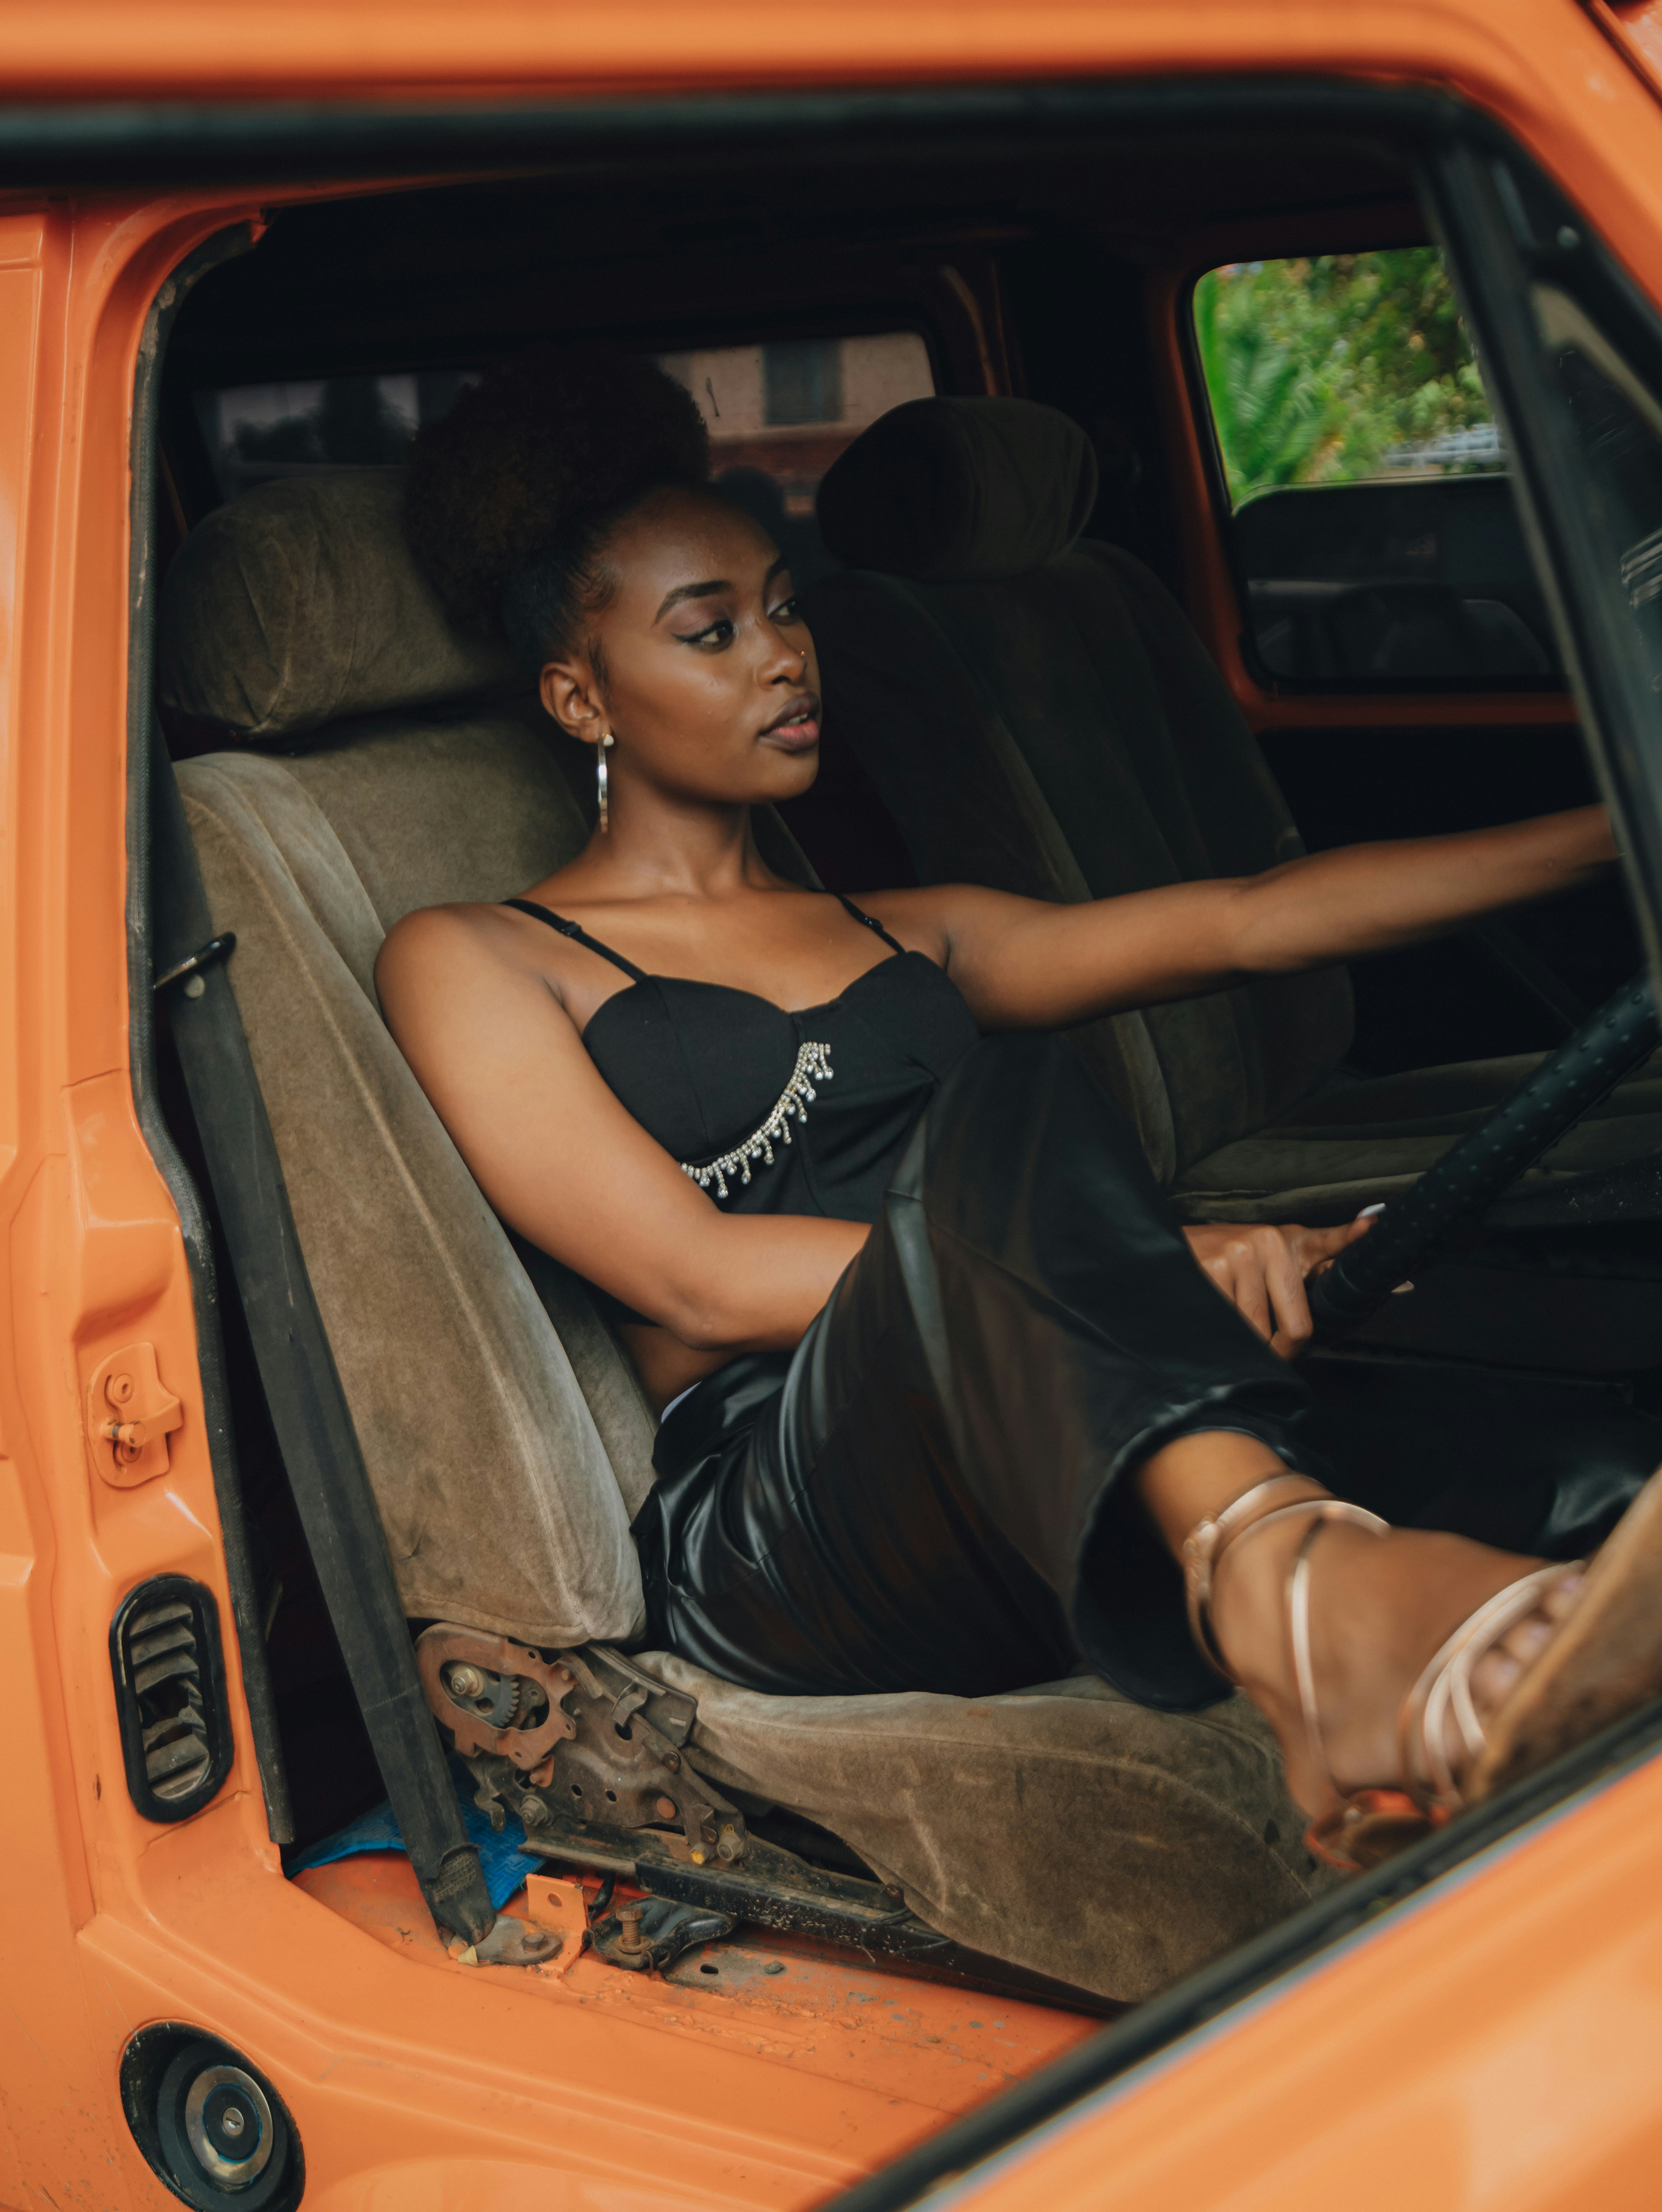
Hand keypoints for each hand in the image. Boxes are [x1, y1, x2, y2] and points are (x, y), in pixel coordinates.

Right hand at [1182, 1216, 1373, 1359]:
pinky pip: (1230, 1325)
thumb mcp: (1284, 1250)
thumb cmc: (1238, 1254)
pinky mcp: (1210, 1268)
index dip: (1354, 1239)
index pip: (1332, 1247)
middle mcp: (1268, 1242)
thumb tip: (1394, 1266)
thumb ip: (1329, 1257)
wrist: (1176, 1245)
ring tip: (1237, 1335)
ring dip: (1250, 1346)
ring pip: (1258, 1330)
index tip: (1378, 1235)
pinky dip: (1226, 1338)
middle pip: (1294, 1325)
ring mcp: (1238, 1255)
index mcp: (1291, 1240)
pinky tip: (1217, 1325)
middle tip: (1273, 1356)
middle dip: (1283, 1351)